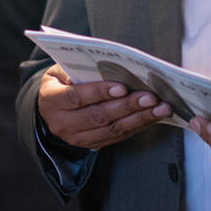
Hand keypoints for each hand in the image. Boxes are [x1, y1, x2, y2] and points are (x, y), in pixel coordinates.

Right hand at [36, 66, 170, 149]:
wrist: (49, 112)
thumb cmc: (59, 84)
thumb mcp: (58, 72)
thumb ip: (76, 68)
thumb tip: (105, 66)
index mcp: (52, 101)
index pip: (77, 97)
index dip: (99, 92)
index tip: (122, 87)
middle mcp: (64, 123)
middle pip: (98, 116)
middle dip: (127, 106)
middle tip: (150, 97)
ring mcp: (78, 138)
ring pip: (112, 130)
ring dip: (139, 119)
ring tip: (160, 109)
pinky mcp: (93, 145)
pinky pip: (118, 137)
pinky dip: (138, 126)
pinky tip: (153, 117)